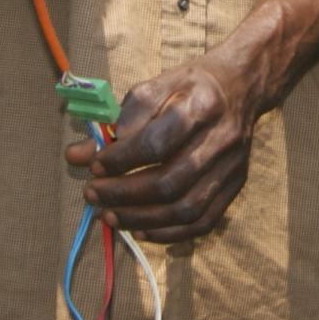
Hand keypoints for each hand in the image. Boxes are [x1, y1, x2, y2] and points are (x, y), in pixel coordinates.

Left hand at [64, 53, 260, 243]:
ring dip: (141, 219)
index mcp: (200, 105)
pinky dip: (167, 233)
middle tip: (93, 194)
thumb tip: (77, 156)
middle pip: (170, 182)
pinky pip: (201, 222)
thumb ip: (115, 122)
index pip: (156, 143)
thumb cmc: (189, 86)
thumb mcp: (152, 88)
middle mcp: (221, 139)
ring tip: (109, 216)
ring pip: (186, 209)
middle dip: (124, 194)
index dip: (120, 160)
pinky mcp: (236, 186)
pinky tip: (139, 229)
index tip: (94, 166)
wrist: (240, 86)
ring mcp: (232, 167)